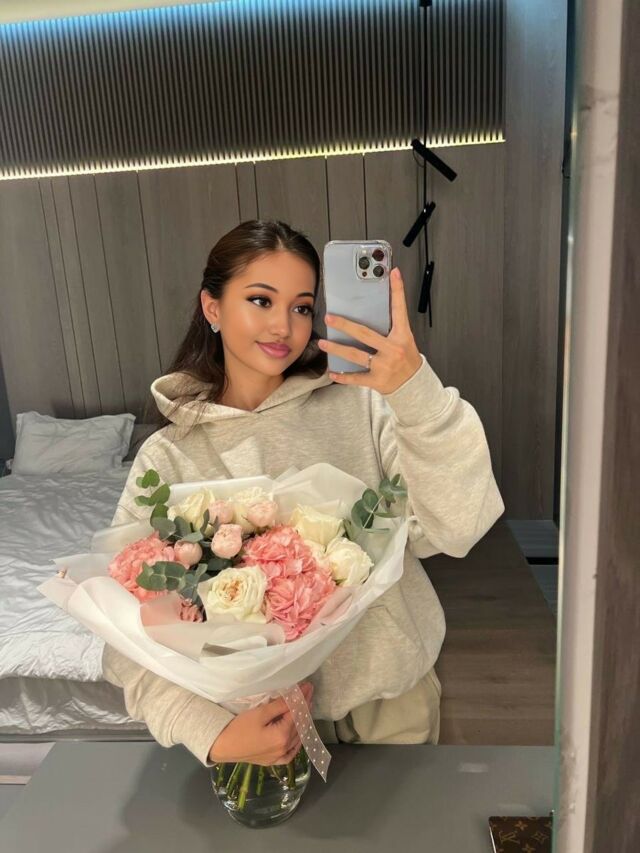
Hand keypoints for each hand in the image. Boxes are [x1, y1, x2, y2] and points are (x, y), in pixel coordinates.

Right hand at [208, 681, 313, 765]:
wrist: (222, 745)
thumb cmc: (239, 727)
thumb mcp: (260, 713)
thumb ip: (280, 706)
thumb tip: (297, 696)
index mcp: (282, 736)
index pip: (297, 714)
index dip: (303, 699)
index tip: (308, 686)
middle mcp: (284, 748)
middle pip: (299, 725)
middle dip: (305, 708)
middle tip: (308, 693)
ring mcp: (279, 757)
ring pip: (297, 738)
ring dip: (302, 722)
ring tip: (304, 708)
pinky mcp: (272, 761)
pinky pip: (290, 753)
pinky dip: (296, 743)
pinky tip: (298, 736)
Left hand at [318, 266, 422, 393]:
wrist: (415, 385)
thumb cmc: (407, 359)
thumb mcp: (405, 340)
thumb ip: (392, 326)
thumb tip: (374, 308)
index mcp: (402, 336)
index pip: (399, 310)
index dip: (397, 290)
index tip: (393, 273)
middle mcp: (393, 350)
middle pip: (364, 334)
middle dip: (345, 325)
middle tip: (329, 318)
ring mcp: (384, 366)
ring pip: (355, 355)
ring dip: (337, 348)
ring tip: (323, 343)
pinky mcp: (377, 380)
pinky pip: (356, 378)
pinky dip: (343, 377)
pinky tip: (332, 372)